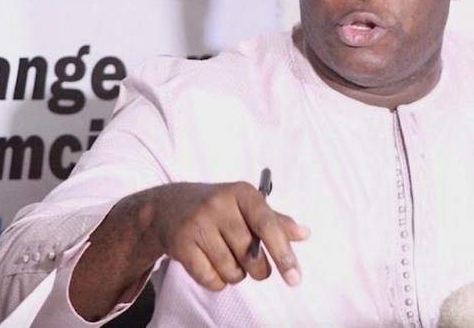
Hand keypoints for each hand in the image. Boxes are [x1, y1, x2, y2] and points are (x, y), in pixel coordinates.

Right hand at [142, 181, 309, 291]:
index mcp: (242, 192)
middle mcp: (219, 204)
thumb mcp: (246, 205)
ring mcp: (198, 223)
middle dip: (258, 269)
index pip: (267, 225)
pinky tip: (210, 264)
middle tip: (255, 266)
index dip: (283, 253)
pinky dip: (216, 281)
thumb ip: (275, 221)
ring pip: (231, 270)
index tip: (295, 277)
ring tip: (228, 259)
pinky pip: (210, 279)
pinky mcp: (181, 244)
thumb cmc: (218, 207)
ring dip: (235, 274)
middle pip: (250, 254)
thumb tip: (304, 234)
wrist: (168, 206)